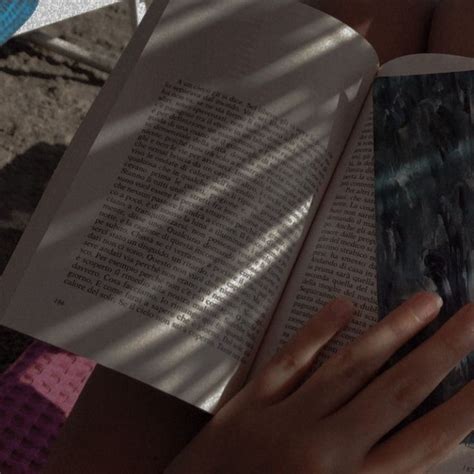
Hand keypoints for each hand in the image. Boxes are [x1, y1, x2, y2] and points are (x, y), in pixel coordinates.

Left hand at [166, 292, 473, 472]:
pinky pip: (291, 360)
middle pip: (398, 389)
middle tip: (472, 314)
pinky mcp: (253, 403)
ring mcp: (288, 419)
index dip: (465, 405)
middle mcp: (328, 448)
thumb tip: (429, 442)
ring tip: (426, 301)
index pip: (428, 438)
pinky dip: (317, 331)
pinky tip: (343, 305)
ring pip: (351, 366)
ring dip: (392, 330)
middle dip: (443, 350)